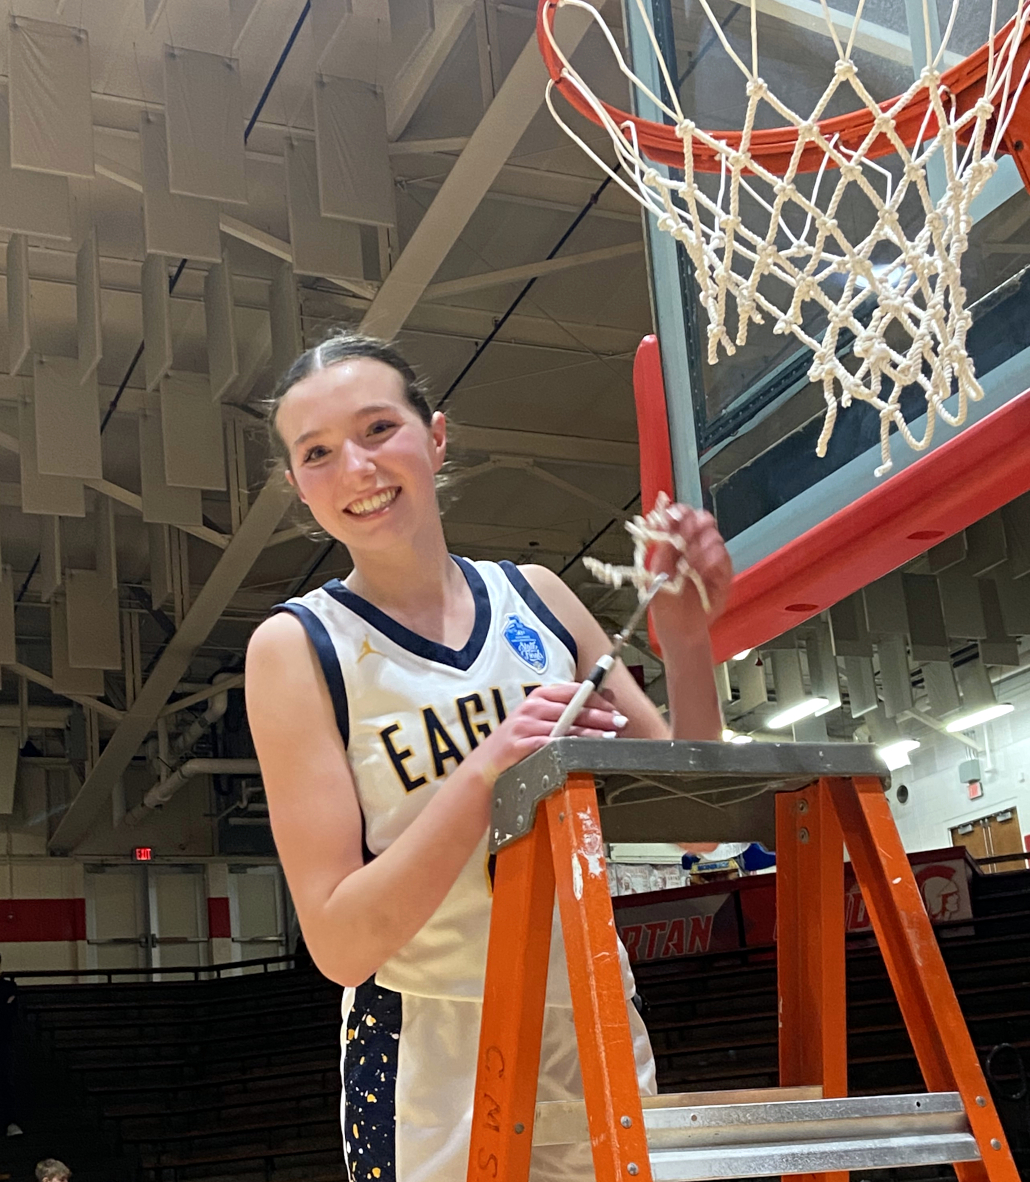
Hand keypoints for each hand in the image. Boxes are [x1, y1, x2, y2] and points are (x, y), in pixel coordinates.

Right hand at [464, 683, 625, 786]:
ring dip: (591, 732)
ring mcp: (524, 725)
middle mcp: (531, 707)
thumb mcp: (541, 721)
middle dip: (600, 715)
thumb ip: (569, 711)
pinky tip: (584, 750)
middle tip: (620, 721)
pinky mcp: (519, 744)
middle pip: (573, 708)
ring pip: (566, 726)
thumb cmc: (518, 744)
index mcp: (538, 697)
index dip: (597, 697)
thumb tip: (604, 702)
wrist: (486, 767)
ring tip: (610, 736)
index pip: (573, 690)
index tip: (614, 707)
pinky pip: (550, 744)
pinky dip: (569, 746)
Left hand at [648, 503, 732, 640]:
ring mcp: (710, 561)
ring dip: (704, 542)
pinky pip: (724, 560)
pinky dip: (715, 559)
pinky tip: (705, 565)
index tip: (677, 513)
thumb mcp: (656, 577)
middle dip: (696, 522)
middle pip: (700, 523)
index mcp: (674, 546)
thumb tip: (664, 525)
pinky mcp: (724, 576)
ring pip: (714, 539)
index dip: (679, 513)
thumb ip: (662, 551)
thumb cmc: (665, 606)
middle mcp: (694, 549)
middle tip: (693, 525)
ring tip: (694, 555)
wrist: (679, 632)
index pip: (679, 520)